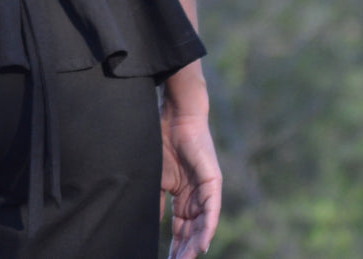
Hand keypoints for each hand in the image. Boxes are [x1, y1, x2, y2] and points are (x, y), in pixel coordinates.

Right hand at [160, 106, 220, 257]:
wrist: (174, 117)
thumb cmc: (162, 141)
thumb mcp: (156, 178)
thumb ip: (156, 202)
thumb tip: (150, 224)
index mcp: (183, 197)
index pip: (180, 229)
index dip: (175, 246)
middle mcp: (197, 197)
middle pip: (191, 231)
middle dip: (184, 251)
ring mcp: (206, 191)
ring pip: (203, 225)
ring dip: (195, 245)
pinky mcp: (213, 182)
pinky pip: (212, 210)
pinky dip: (207, 228)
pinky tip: (202, 244)